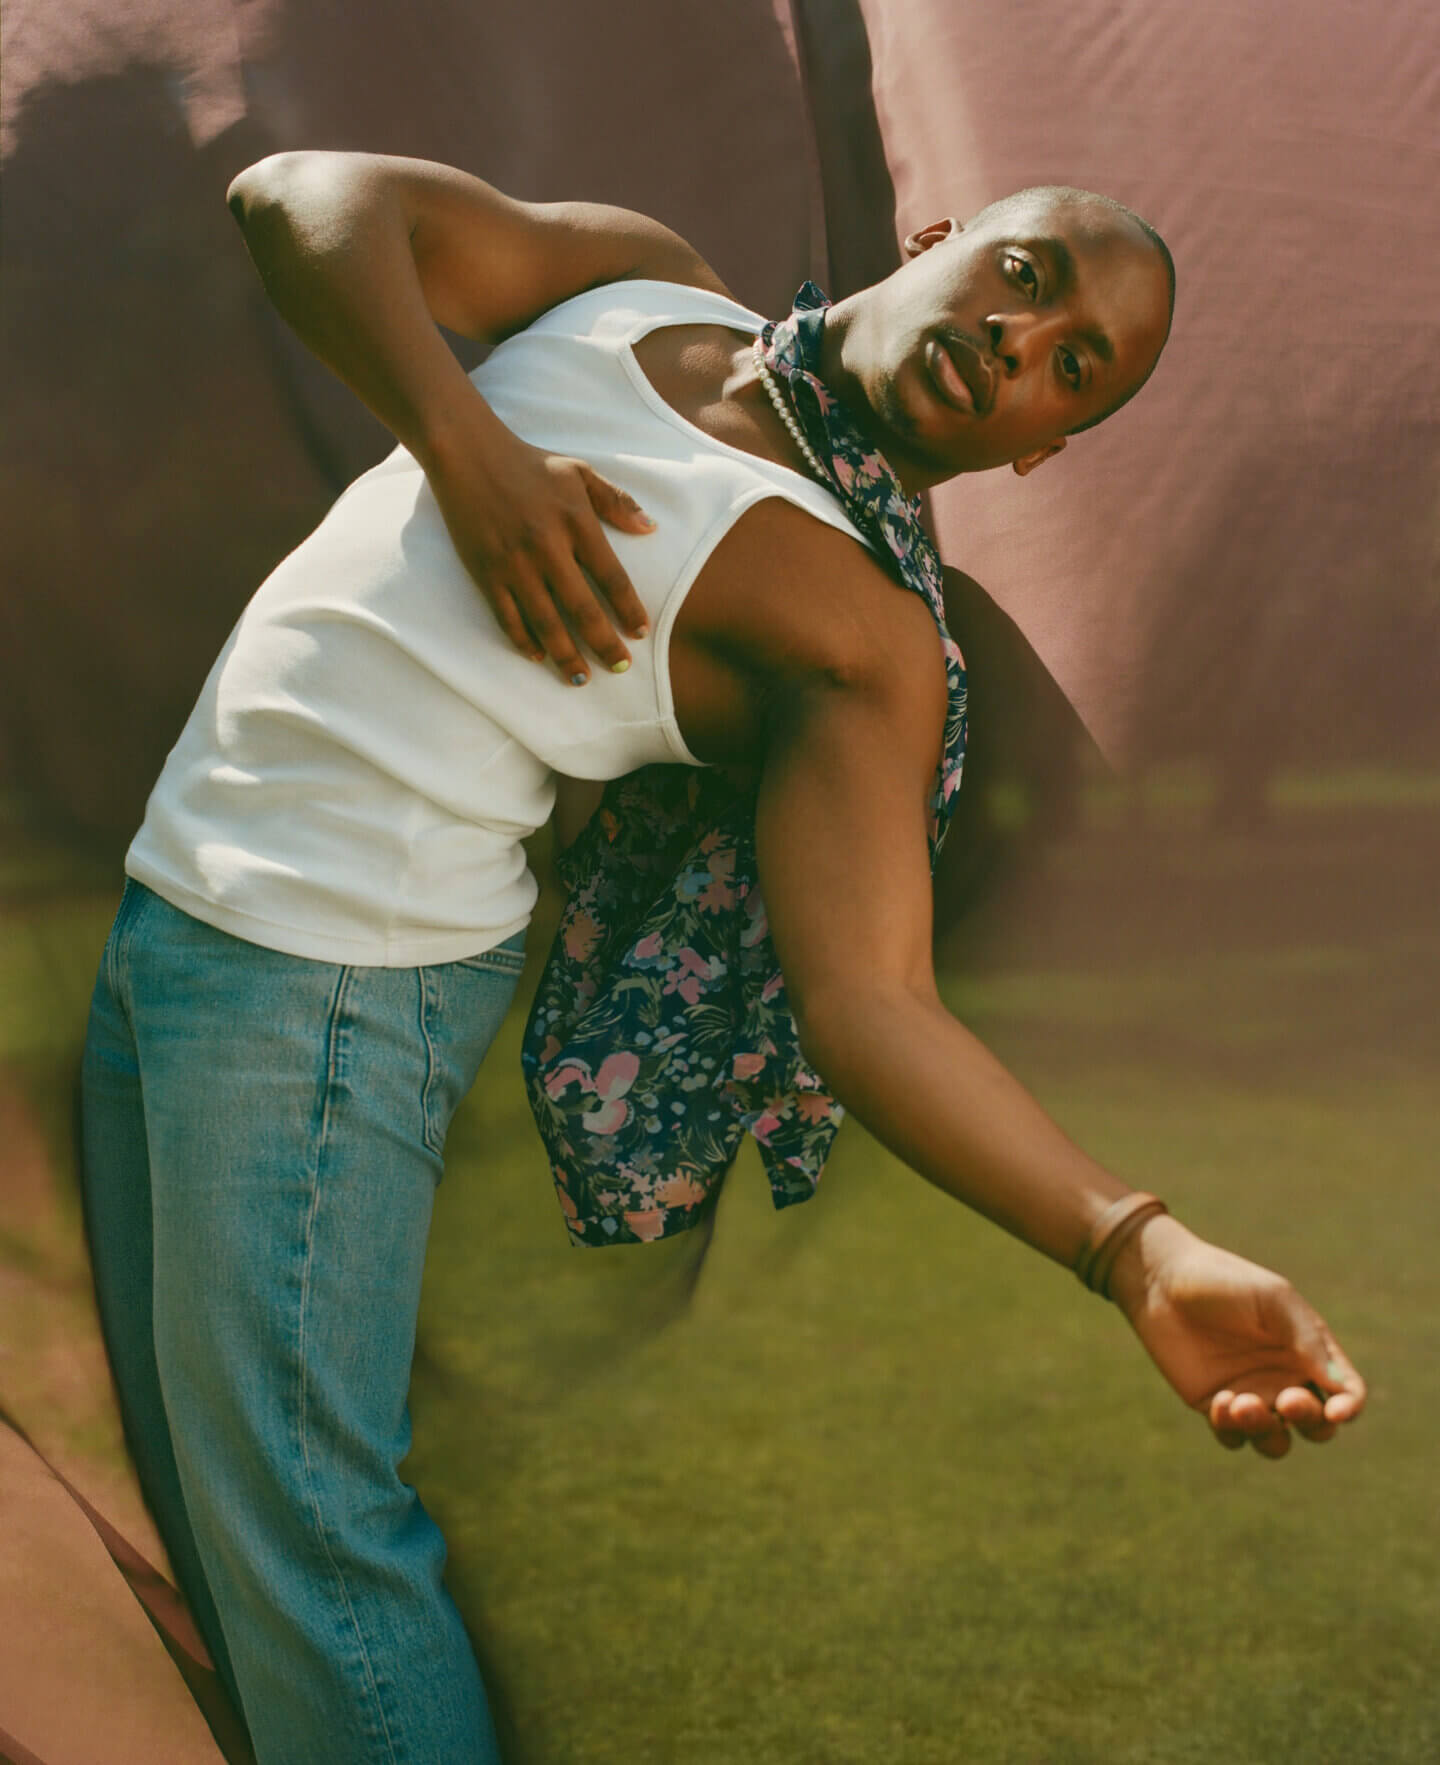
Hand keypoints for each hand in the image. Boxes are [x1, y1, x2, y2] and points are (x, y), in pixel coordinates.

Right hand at [423, 404, 655, 681]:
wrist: (467, 453)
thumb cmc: (529, 464)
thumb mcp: (579, 471)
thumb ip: (616, 501)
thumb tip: (650, 529)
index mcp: (575, 522)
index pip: (611, 577)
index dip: (628, 608)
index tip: (640, 632)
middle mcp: (546, 548)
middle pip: (582, 608)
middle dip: (604, 643)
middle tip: (620, 668)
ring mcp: (514, 564)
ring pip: (545, 621)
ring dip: (566, 654)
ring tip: (581, 678)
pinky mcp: (485, 572)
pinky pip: (507, 616)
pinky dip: (523, 640)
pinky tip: (538, 656)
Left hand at [1108, 1216, 1366, 1458]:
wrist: (1162, 1280)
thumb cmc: (1224, 1281)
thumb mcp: (1274, 1301)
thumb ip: (1309, 1343)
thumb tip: (1344, 1391)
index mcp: (1308, 1351)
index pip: (1344, 1391)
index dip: (1348, 1407)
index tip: (1337, 1411)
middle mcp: (1284, 1378)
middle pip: (1316, 1425)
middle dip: (1309, 1422)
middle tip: (1286, 1401)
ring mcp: (1250, 1395)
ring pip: (1276, 1440)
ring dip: (1268, 1433)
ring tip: (1242, 1405)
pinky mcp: (1214, 1406)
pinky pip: (1234, 1437)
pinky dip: (1232, 1430)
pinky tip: (1220, 1402)